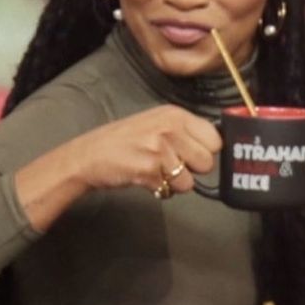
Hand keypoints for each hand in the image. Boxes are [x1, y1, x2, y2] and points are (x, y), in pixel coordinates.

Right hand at [74, 104, 221, 194]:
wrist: (89, 155)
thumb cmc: (124, 141)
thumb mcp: (156, 123)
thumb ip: (184, 131)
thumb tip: (215, 145)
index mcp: (175, 114)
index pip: (215, 138)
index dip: (206, 151)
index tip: (193, 155)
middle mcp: (169, 128)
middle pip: (207, 162)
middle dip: (192, 170)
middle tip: (172, 165)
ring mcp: (159, 149)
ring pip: (190, 180)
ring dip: (176, 183)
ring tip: (156, 171)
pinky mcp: (149, 170)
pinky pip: (171, 190)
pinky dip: (161, 190)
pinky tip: (146, 178)